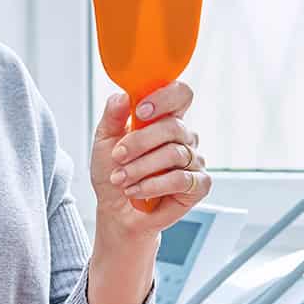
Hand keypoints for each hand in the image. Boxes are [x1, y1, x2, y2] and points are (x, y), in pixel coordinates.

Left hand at [90, 81, 211, 238]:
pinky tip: (136, 190)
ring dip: (141, 167)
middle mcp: (184, 136)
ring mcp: (194, 160)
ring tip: (121, 178)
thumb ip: (113, 114)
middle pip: (173, 126)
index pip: (180, 94)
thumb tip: (124, 95)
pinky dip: (154, 185)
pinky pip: (181, 179)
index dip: (164, 98)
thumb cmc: (112, 171)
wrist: (114, 209)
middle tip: (118, 156)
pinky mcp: (199, 185)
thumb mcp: (104, 139)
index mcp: (165, 118)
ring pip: (175, 153)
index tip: (140, 112)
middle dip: (140, 142)